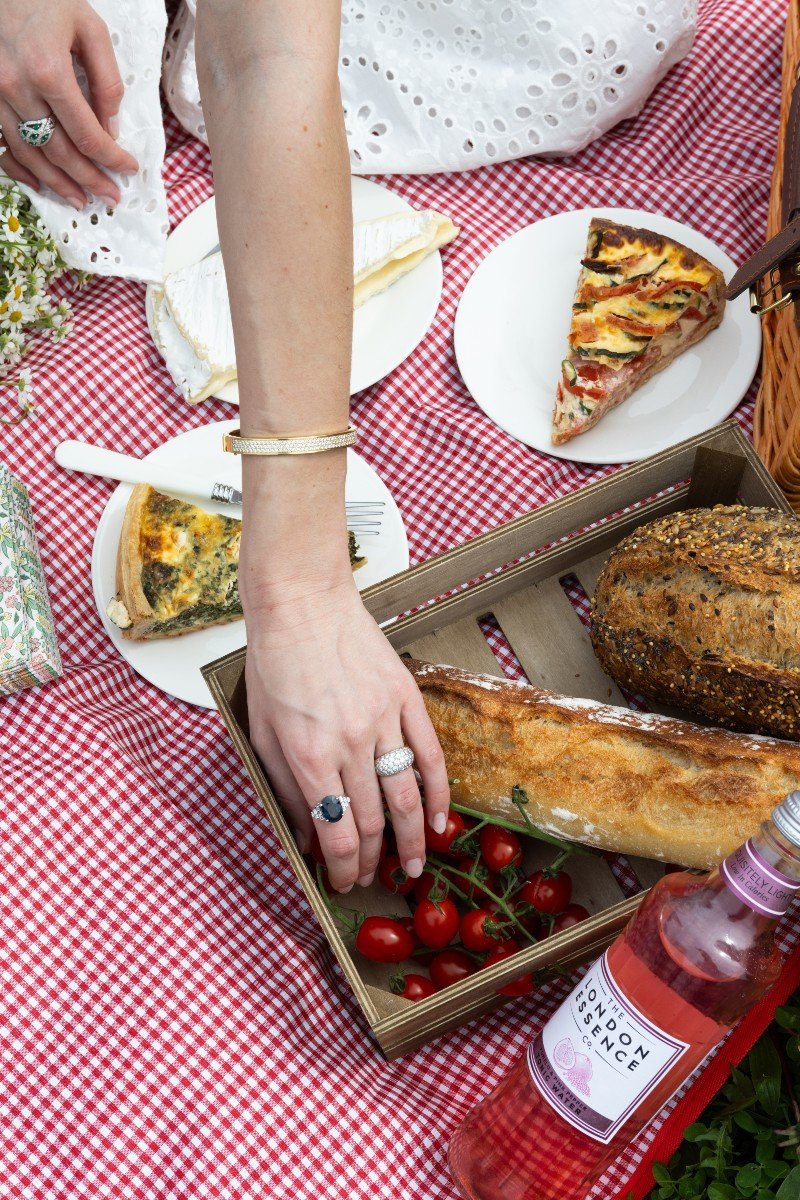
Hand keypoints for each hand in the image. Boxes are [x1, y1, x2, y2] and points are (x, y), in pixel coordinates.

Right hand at [0, 0, 137, 208]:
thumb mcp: (88, 26)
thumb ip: (106, 78)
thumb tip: (111, 126)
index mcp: (49, 71)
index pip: (87, 134)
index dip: (111, 158)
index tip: (128, 169)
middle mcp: (18, 88)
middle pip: (60, 152)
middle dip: (89, 180)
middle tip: (110, 197)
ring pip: (31, 155)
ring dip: (58, 183)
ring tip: (81, 200)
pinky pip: (3, 144)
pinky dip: (22, 170)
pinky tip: (41, 184)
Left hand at [244, 577, 450, 891]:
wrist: (302, 602)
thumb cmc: (273, 663)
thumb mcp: (262, 731)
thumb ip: (284, 788)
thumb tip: (305, 836)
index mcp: (308, 754)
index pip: (336, 831)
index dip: (343, 867)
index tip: (343, 882)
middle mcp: (349, 743)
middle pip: (372, 822)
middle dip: (372, 861)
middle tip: (371, 879)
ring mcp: (382, 720)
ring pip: (405, 797)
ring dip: (411, 842)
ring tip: (414, 868)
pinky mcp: (406, 698)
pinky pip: (430, 756)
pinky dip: (439, 794)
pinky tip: (439, 822)